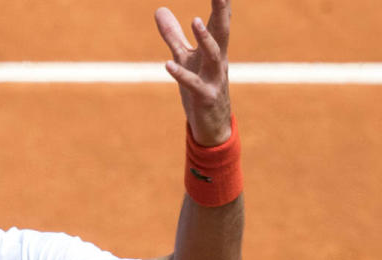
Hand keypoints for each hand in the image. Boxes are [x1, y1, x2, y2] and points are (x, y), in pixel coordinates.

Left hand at [155, 0, 231, 145]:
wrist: (212, 126)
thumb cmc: (200, 87)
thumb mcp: (184, 58)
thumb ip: (173, 35)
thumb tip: (159, 9)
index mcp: (213, 50)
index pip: (218, 22)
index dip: (220, 4)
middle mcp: (217, 62)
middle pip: (221, 32)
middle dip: (222, 12)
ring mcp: (213, 79)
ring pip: (212, 55)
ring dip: (205, 39)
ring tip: (196, 20)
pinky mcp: (205, 97)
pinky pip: (192, 84)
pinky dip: (181, 74)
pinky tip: (168, 65)